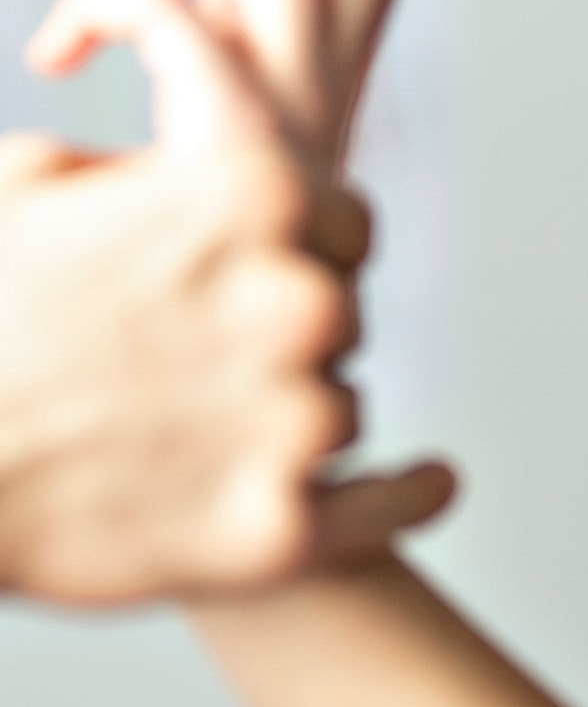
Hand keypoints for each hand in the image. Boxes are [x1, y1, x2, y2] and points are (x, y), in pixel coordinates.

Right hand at [2, 0, 410, 602]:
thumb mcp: (35, 185)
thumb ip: (149, 177)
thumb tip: (182, 180)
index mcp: (247, 195)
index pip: (346, 226)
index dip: (306, 256)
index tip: (270, 284)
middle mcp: (292, 302)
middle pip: (343, 321)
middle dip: (289, 342)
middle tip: (215, 371)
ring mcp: (293, 422)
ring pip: (345, 414)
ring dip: (298, 423)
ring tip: (212, 438)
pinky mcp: (280, 530)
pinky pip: (395, 504)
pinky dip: (414, 492)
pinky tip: (429, 480)